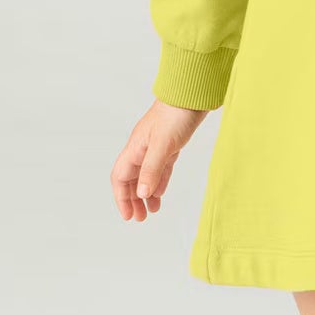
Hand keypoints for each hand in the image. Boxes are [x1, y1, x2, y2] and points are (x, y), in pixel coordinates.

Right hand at [111, 98, 207, 220]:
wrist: (193, 94)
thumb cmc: (176, 114)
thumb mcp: (163, 144)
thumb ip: (152, 169)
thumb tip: (142, 194)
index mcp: (135, 148)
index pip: (121, 177)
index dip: (121, 198)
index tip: (128, 216)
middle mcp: (142, 148)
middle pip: (131, 179)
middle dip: (133, 200)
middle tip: (140, 219)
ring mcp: (156, 147)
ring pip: (146, 176)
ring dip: (146, 194)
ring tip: (151, 212)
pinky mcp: (170, 145)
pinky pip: (160, 169)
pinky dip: (159, 183)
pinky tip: (161, 194)